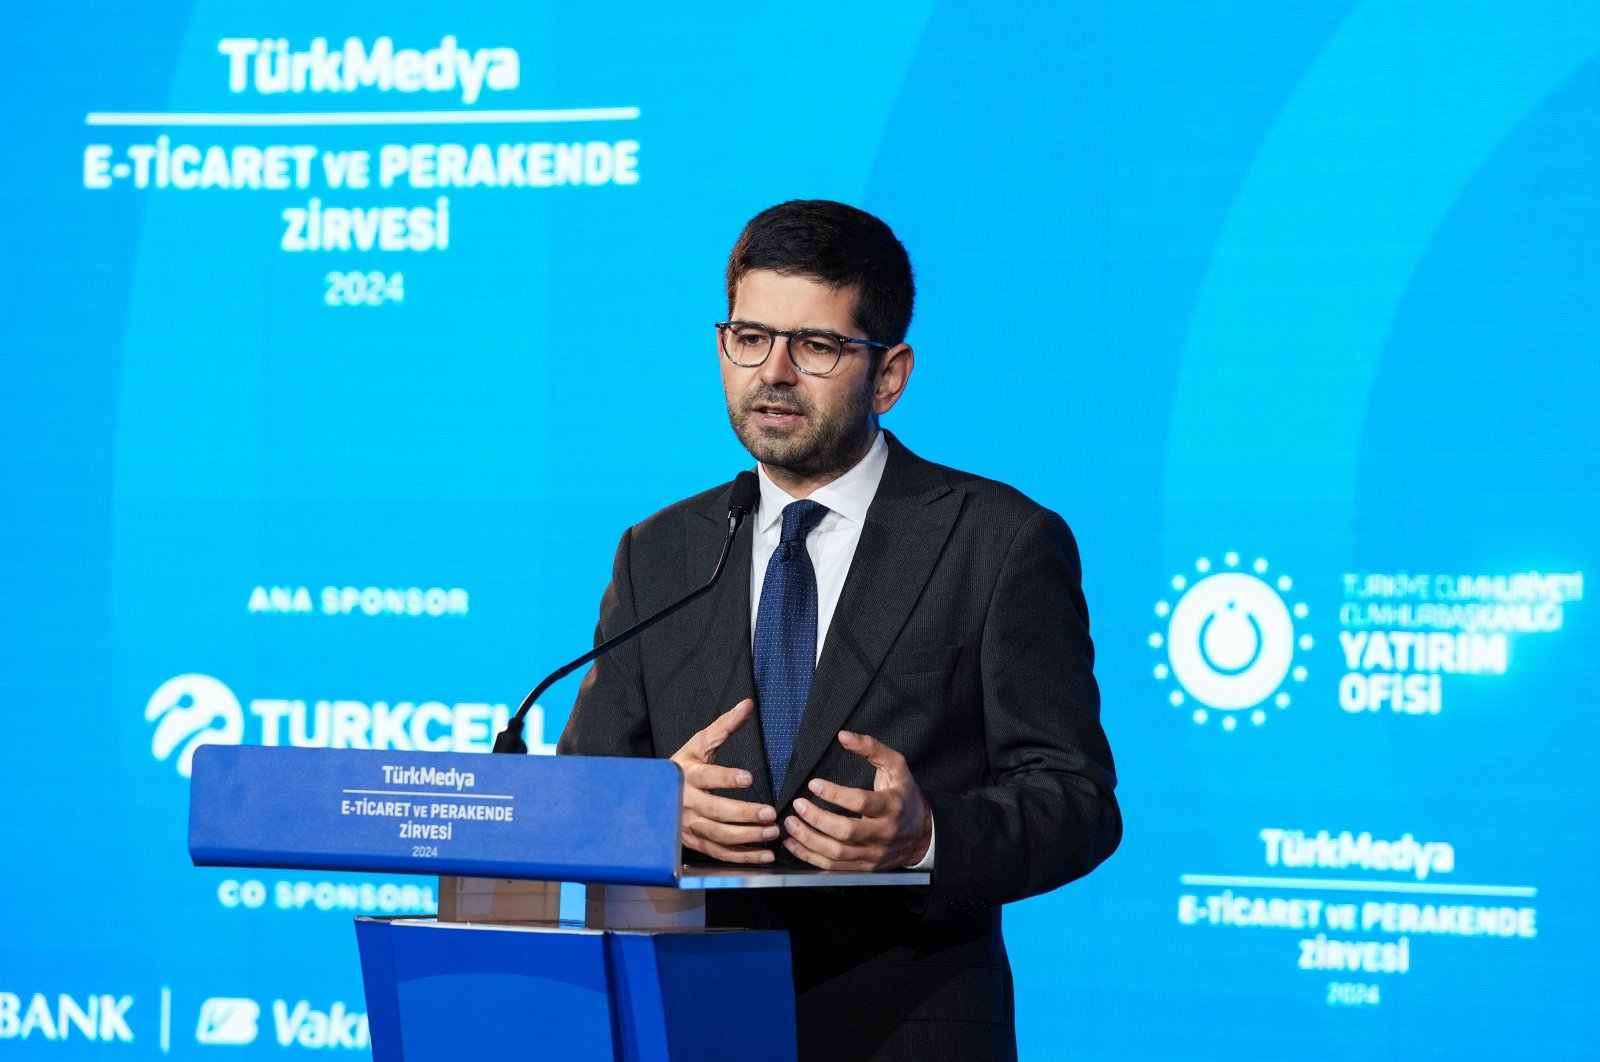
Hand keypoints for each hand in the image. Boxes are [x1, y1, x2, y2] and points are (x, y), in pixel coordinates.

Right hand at [669, 699, 778, 863]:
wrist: (654, 794)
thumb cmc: (683, 766)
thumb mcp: (699, 744)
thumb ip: (725, 726)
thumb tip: (747, 705)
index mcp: (687, 775)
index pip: (707, 777)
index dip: (726, 778)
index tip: (748, 777)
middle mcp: (686, 802)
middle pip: (716, 812)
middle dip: (745, 814)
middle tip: (770, 813)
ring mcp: (690, 826)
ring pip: (719, 835)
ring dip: (747, 837)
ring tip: (772, 831)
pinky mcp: (695, 843)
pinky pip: (720, 853)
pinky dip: (743, 856)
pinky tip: (764, 854)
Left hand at [783, 730, 931, 870]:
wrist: (922, 834)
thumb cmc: (905, 796)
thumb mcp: (896, 766)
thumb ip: (871, 748)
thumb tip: (844, 736)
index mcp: (892, 806)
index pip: (861, 802)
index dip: (834, 794)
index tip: (814, 784)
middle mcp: (884, 833)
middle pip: (846, 831)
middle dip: (817, 819)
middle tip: (798, 805)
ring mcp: (874, 854)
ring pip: (837, 853)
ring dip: (809, 840)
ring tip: (790, 824)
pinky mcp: (865, 868)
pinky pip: (834, 868)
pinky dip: (810, 858)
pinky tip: (795, 844)